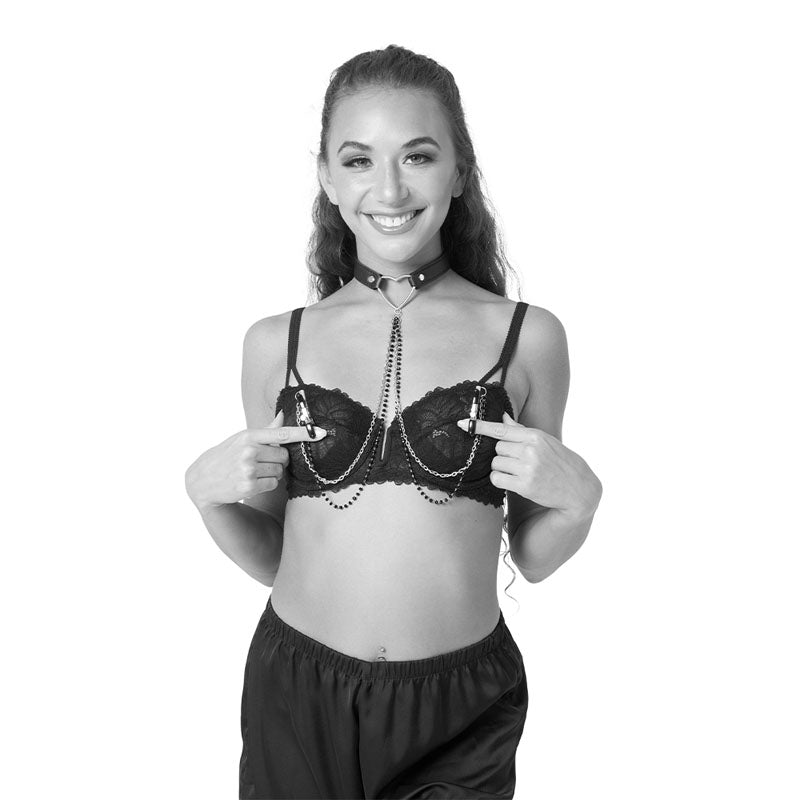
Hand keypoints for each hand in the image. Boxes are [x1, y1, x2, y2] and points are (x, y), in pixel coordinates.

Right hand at [185, 409, 326, 510]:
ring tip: (254, 472)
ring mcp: (248, 469)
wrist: (203, 479)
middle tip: (263, 461)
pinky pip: (273, 484)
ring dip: (273, 473)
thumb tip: (283, 414)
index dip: (303, 433)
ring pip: (280, 471)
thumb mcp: (242, 438)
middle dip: (279, 460)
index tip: (320, 432)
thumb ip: (267, 430)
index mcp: (249, 435)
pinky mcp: (249, 486)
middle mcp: (249, 451)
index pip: (282, 433)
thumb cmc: (226, 456)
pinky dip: (267, 484)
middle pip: (284, 456)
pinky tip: (252, 482)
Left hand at [457, 411, 601, 516]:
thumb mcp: (545, 441)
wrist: (578, 488)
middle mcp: (530, 450)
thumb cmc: (560, 462)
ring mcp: (527, 468)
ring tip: (519, 472)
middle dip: (501, 455)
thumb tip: (502, 415)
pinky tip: (514, 481)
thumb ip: (521, 431)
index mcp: (535, 436)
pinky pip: (497, 479)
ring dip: (501, 468)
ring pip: (495, 463)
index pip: (501, 429)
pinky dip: (501, 480)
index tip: (463, 424)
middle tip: (516, 461)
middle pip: (496, 448)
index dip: (480, 426)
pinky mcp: (524, 485)